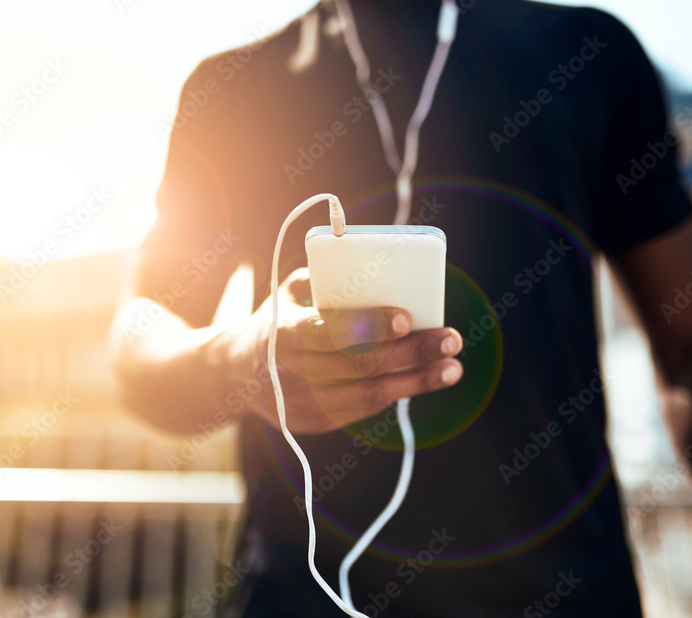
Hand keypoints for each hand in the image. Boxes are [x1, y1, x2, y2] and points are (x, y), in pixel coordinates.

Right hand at [232, 268, 463, 433]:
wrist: (239, 374)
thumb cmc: (278, 321)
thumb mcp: (288, 293)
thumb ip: (325, 279)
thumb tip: (376, 268)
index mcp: (284, 333)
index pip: (330, 331)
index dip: (370, 325)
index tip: (407, 317)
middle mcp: (292, 372)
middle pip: (360, 365)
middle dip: (411, 352)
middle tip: (450, 339)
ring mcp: (304, 403)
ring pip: (369, 394)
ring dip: (416, 381)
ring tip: (451, 367)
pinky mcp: (316, 423)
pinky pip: (364, 409)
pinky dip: (397, 393)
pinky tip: (423, 379)